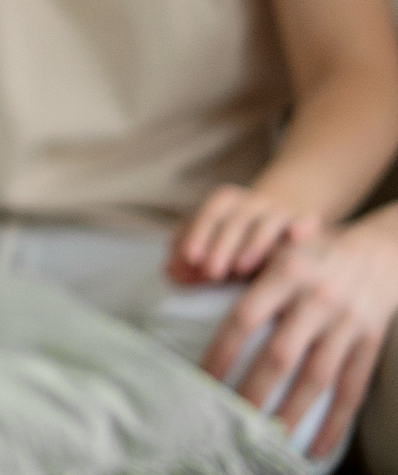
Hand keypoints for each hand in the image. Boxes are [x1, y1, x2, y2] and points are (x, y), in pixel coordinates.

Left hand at [169, 183, 321, 283]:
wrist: (283, 220)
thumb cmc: (237, 241)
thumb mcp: (211, 246)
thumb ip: (189, 259)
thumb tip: (170, 273)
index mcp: (224, 201)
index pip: (209, 214)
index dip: (198, 234)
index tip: (190, 257)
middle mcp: (251, 202)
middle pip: (235, 219)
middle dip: (222, 245)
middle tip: (212, 272)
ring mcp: (279, 211)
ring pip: (267, 222)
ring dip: (254, 243)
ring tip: (242, 268)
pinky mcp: (302, 222)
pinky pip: (304, 220)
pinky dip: (301, 224)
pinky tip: (298, 236)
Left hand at [200, 208, 397, 458]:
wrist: (381, 250)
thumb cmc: (312, 252)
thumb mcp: (275, 248)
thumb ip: (237, 268)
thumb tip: (176, 278)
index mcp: (286, 274)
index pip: (245, 318)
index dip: (222, 352)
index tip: (201, 382)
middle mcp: (317, 300)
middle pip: (280, 356)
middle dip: (253, 393)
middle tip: (229, 424)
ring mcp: (347, 324)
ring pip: (317, 378)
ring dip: (291, 414)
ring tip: (268, 443)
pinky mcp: (370, 343)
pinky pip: (352, 389)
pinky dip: (335, 422)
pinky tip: (317, 449)